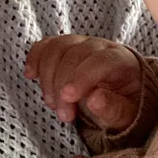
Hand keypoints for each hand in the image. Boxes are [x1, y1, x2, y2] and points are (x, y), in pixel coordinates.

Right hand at [25, 35, 141, 130]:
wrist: (120, 92)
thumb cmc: (125, 104)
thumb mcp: (127, 114)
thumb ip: (114, 109)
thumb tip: (94, 100)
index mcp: (120, 60)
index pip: (101, 60)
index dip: (82, 76)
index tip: (68, 98)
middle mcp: (100, 46)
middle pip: (75, 53)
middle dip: (62, 85)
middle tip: (64, 115)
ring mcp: (81, 43)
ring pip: (57, 47)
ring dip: (47, 76)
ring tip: (51, 104)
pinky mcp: (65, 47)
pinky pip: (46, 45)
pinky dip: (36, 57)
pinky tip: (31, 74)